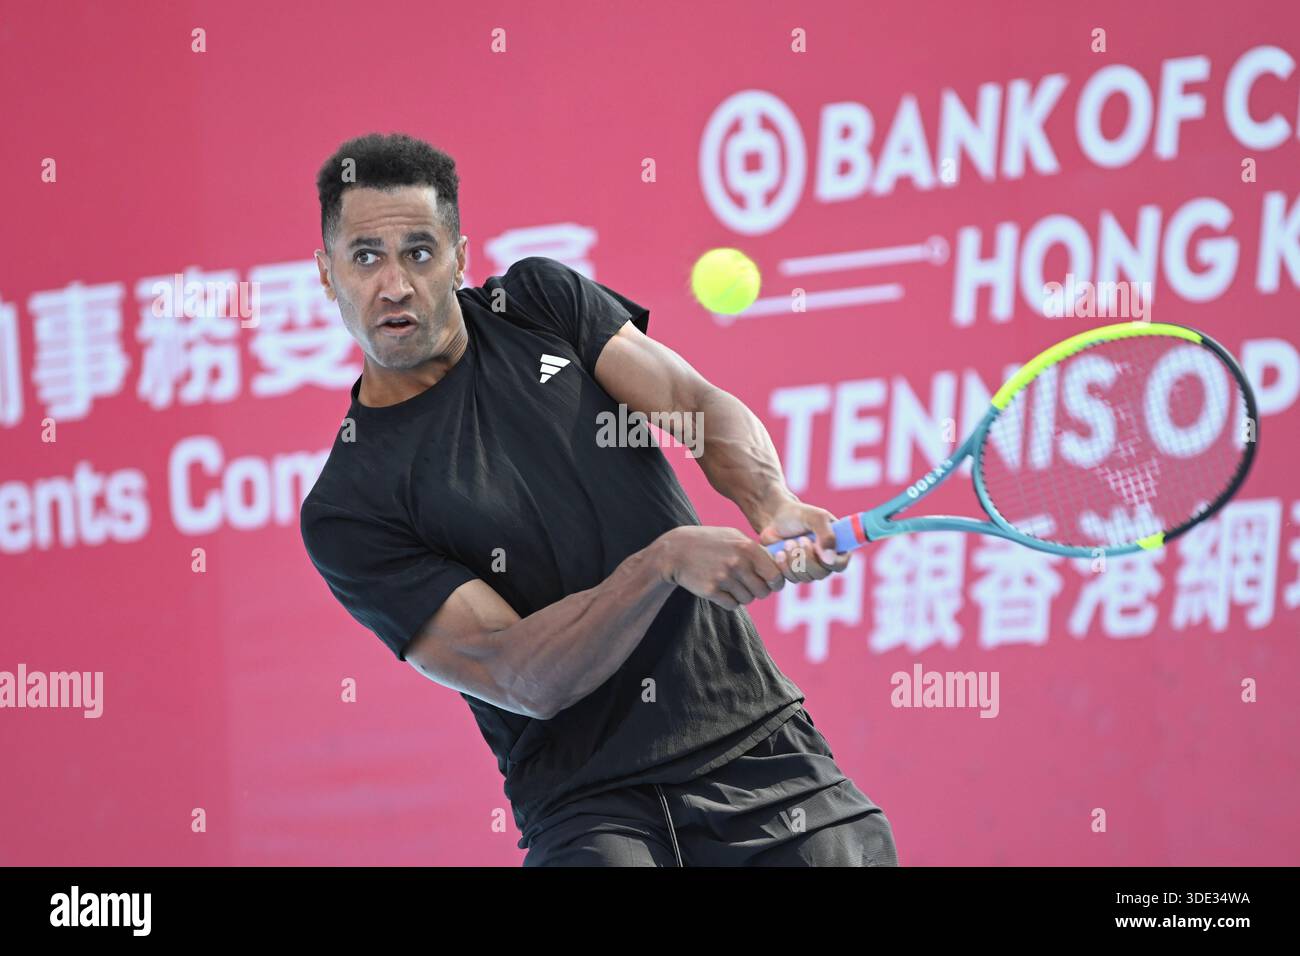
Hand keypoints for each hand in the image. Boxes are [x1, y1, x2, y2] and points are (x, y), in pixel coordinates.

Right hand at [655, 526, 785, 610]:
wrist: (677, 550)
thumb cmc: (710, 542)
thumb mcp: (734, 537)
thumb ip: (757, 551)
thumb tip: (779, 566)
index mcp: (748, 548)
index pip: (775, 575)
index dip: (776, 583)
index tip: (771, 583)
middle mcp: (738, 563)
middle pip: (763, 592)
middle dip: (758, 591)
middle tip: (749, 585)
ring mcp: (724, 577)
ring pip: (748, 600)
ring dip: (742, 595)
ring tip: (731, 583)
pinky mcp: (711, 590)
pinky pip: (732, 605)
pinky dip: (729, 601)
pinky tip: (721, 589)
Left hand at [757, 500, 851, 583]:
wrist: (774, 518)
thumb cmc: (798, 515)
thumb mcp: (816, 517)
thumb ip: (827, 535)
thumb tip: (830, 559)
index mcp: (836, 547)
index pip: (841, 564)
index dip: (831, 562)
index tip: (817, 548)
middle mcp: (825, 561)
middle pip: (821, 574)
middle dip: (807, 557)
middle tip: (800, 539)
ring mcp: (809, 569)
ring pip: (806, 578)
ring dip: (794, 559)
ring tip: (787, 542)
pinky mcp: (793, 572)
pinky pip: (792, 578)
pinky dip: (784, 565)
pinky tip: (779, 552)